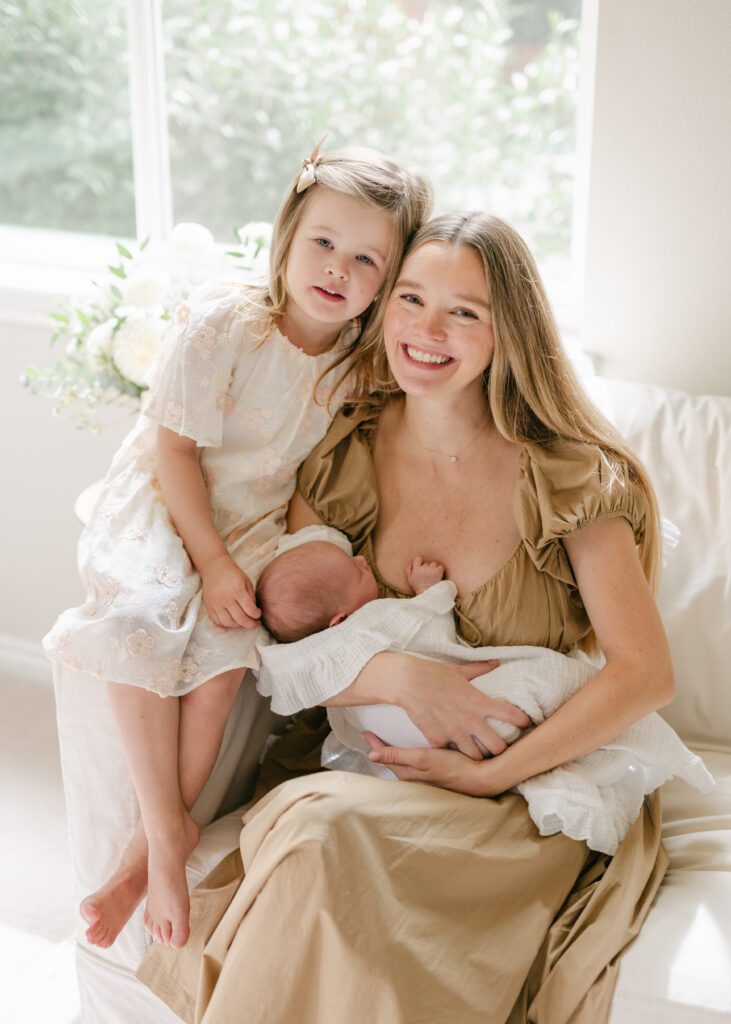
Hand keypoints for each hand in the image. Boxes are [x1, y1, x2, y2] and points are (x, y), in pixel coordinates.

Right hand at [201, 554, 260, 628]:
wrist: (214, 567)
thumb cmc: (233, 574)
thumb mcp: (246, 582)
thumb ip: (251, 597)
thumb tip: (254, 612)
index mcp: (237, 590)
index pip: (250, 610)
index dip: (257, 615)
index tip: (258, 614)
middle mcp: (226, 598)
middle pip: (240, 619)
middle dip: (250, 624)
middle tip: (254, 623)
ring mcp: (216, 604)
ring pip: (228, 623)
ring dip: (238, 626)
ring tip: (243, 622)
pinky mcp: (209, 606)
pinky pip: (217, 621)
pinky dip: (225, 625)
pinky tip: (232, 621)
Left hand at [364, 733, 502, 796]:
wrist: (482, 778)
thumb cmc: (453, 768)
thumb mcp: (423, 759)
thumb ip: (398, 756)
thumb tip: (371, 756)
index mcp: (409, 773)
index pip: (385, 756)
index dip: (374, 743)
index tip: (365, 732)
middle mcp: (416, 776)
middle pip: (394, 759)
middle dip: (383, 747)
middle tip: (374, 734)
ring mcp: (427, 775)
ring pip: (405, 761)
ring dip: (397, 750)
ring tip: (390, 739)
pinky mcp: (438, 771)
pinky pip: (418, 761)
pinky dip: (411, 752)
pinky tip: (416, 746)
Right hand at [395, 658, 531, 759]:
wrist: (407, 681)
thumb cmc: (433, 673)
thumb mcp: (459, 671)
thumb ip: (479, 669)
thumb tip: (495, 662)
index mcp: (479, 702)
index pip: (511, 715)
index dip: (522, 721)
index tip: (525, 724)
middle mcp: (470, 720)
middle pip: (497, 747)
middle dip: (500, 750)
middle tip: (498, 748)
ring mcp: (453, 732)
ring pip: (475, 757)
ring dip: (476, 755)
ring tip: (476, 754)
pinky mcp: (437, 740)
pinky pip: (449, 753)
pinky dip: (450, 753)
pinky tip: (450, 750)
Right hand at [405, 556, 444, 594]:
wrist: (428, 594)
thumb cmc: (418, 587)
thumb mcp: (409, 579)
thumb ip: (408, 569)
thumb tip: (411, 561)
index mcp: (416, 569)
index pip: (418, 558)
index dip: (419, 561)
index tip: (420, 567)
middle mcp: (424, 568)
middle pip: (426, 563)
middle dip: (427, 568)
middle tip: (426, 576)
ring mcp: (432, 569)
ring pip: (434, 564)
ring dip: (434, 568)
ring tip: (432, 576)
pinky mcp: (438, 572)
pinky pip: (440, 566)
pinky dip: (440, 570)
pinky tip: (438, 575)